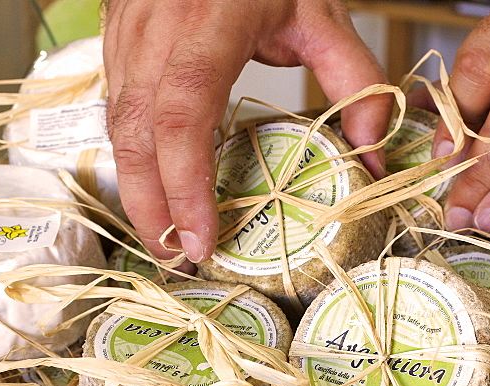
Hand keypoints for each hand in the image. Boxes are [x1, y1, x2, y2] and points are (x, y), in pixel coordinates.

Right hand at [103, 0, 391, 262]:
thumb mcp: (324, 16)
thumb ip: (356, 84)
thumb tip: (372, 159)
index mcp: (208, 24)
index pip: (184, 116)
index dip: (186, 185)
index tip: (201, 237)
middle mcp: (156, 28)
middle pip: (137, 132)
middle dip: (150, 205)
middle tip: (176, 258)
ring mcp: (128, 29)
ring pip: (118, 121)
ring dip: (136, 186)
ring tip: (165, 234)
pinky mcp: (117, 35)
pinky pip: (118, 103)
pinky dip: (133, 153)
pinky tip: (153, 185)